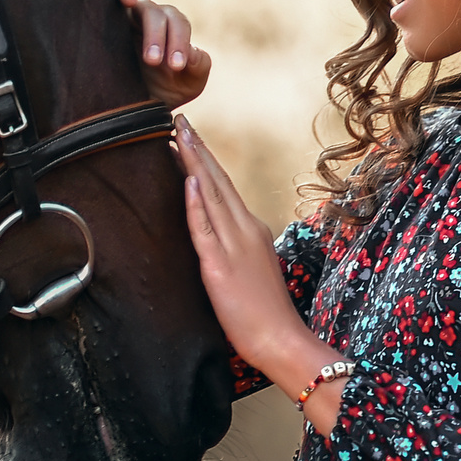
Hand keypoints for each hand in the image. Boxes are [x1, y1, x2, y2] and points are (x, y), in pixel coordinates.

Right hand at [117, 0, 209, 106]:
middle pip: (157, 13)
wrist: (133, 104)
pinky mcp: (104, 16)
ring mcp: (126, 14)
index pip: (178, 24)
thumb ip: (199, 67)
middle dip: (157, 35)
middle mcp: (149, 16)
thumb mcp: (188, 83)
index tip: (176, 66)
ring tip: (129, 6)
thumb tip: (192, 53)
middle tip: (154, 62)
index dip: (180, 41)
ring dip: (132, 2)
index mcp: (171, 27)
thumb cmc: (163, 90)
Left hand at [177, 116, 344, 429]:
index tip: (190, 136)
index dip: (206, 160)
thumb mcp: (252, 269)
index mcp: (251, 230)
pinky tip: (189, 180)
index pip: (224, 187)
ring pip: (211, 195)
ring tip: (178, 136)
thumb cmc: (265, 313)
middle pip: (218, 181)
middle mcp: (244, 230)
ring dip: (194, 163)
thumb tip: (220, 236)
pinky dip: (196, 202)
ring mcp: (234, 245)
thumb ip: (238, 247)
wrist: (282, 340)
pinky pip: (205, 228)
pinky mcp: (220, 266)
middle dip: (197, 148)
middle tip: (178, 120)